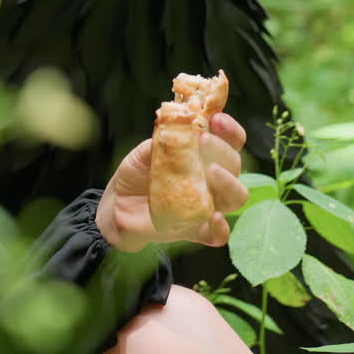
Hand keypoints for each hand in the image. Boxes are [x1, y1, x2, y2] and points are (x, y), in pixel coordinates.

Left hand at [95, 113, 248, 252]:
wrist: (118, 205)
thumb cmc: (136, 173)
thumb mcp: (142, 153)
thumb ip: (160, 142)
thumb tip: (173, 128)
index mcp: (205, 156)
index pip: (230, 140)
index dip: (229, 129)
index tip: (217, 118)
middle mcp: (213, 180)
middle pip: (235, 165)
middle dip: (223, 150)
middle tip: (204, 140)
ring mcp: (208, 205)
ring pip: (236, 197)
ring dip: (228, 183)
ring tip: (210, 171)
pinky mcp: (197, 230)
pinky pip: (219, 235)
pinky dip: (221, 228)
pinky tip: (213, 218)